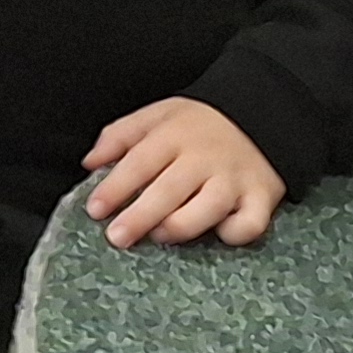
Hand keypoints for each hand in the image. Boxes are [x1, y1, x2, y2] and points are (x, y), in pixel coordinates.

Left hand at [83, 98, 281, 249]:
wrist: (259, 116)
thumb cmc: (199, 123)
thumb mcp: (157, 115)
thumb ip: (120, 136)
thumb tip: (90, 163)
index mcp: (173, 135)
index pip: (138, 162)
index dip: (115, 188)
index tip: (94, 209)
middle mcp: (203, 158)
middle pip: (168, 190)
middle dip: (140, 216)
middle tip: (117, 237)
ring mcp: (234, 179)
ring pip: (207, 209)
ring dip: (180, 226)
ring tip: (159, 236)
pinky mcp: (262, 197)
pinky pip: (250, 224)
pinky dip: (234, 233)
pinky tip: (218, 233)